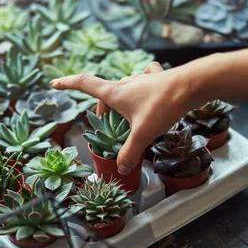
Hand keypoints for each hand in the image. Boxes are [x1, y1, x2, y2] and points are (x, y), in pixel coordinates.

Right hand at [50, 62, 195, 174]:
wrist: (192, 84)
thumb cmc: (163, 105)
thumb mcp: (144, 133)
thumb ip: (130, 153)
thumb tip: (120, 169)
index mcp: (115, 92)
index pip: (84, 84)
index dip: (67, 83)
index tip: (54, 82)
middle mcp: (125, 82)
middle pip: (106, 94)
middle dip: (104, 110)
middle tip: (110, 127)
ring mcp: (141, 78)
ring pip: (125, 88)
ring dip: (123, 102)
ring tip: (132, 118)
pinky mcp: (157, 78)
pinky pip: (143, 81)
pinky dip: (142, 89)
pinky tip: (150, 95)